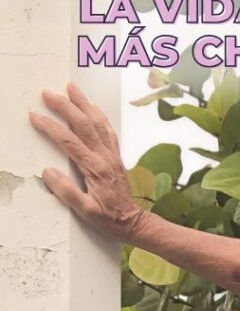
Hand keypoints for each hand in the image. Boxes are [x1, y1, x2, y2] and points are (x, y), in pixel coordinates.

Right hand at [27, 82, 147, 241]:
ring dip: (84, 104)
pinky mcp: (116, 157)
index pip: (69, 141)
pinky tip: (93, 107)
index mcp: (94, 169)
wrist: (133, 222)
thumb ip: (66, 192)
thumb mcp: (85, 211)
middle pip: (84, 124)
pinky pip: (108, 131)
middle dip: (65, 106)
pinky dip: (99, 116)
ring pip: (98, 123)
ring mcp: (112, 156)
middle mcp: (105, 158)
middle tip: (48, 93)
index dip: (50, 127)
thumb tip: (48, 172)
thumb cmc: (109, 218)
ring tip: (72, 88)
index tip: (35, 116)